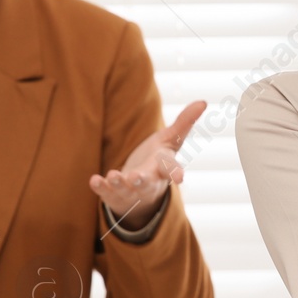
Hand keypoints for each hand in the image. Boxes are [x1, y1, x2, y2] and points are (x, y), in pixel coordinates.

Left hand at [90, 99, 206, 228]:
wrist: (139, 192)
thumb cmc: (156, 162)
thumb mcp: (170, 141)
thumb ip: (184, 123)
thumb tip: (203, 101)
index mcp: (163, 169)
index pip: (171, 170)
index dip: (176, 173)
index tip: (180, 178)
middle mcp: (148, 183)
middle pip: (146, 184)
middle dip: (141, 181)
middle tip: (136, 177)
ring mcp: (130, 192)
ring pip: (125, 191)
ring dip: (119, 184)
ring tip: (113, 175)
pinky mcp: (113, 195)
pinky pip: (106, 194)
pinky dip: (101, 188)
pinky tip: (94, 180)